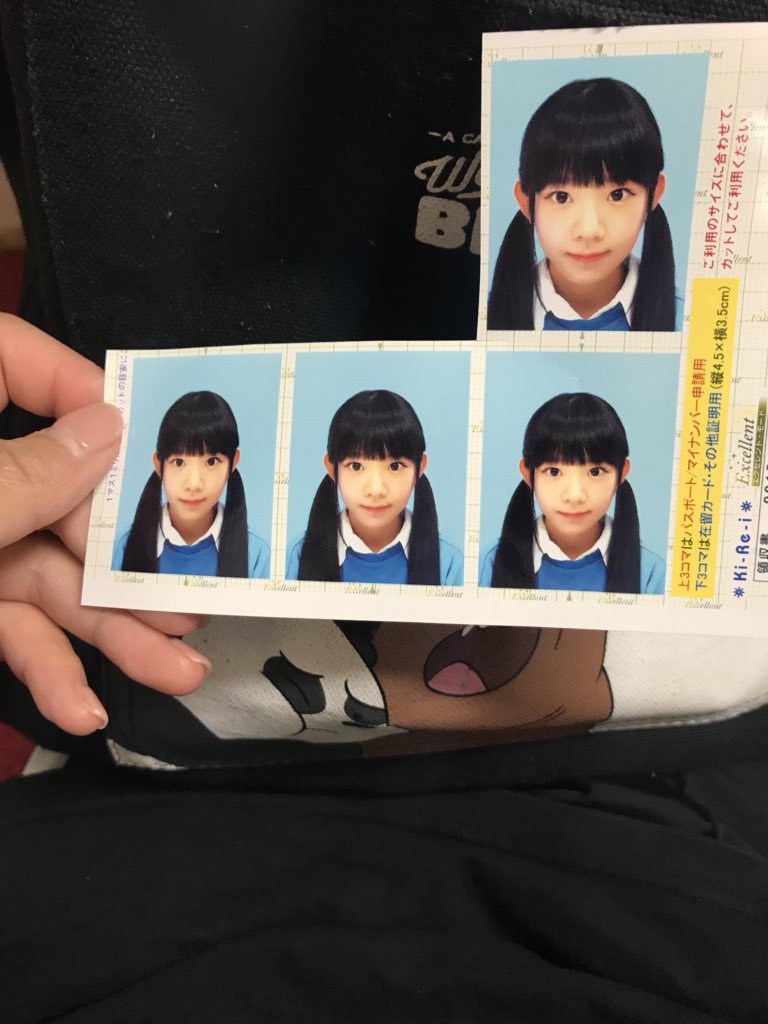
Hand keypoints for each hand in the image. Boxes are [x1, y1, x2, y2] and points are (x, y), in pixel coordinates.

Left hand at [0, 313, 210, 734]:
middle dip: (125, 557)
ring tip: (178, 670)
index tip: (148, 439)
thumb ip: (25, 473)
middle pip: (57, 491)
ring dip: (107, 629)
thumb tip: (110, 430)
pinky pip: (4, 623)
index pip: (14, 357)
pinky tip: (82, 711)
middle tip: (194, 587)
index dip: (86, 387)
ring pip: (42, 574)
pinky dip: (41, 667)